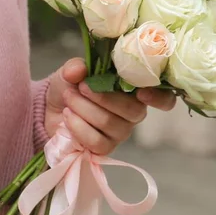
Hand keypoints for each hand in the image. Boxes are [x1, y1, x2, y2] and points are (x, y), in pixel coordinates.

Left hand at [45, 58, 175, 154]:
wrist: (51, 107)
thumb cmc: (72, 85)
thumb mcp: (73, 70)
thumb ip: (77, 67)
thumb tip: (79, 71)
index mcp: (135, 89)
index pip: (164, 99)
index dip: (159, 98)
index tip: (142, 93)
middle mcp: (134, 112)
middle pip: (134, 111)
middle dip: (103, 98)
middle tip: (81, 87)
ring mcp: (121, 132)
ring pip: (112, 124)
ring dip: (85, 109)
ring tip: (68, 98)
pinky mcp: (105, 147)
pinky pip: (98, 142)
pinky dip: (79, 127)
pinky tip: (68, 117)